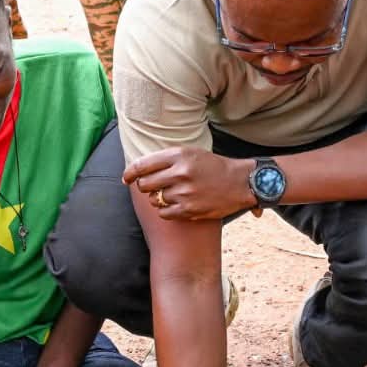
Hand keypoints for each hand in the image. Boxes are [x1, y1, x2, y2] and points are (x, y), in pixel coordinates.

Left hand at [123, 148, 253, 220]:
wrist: (239, 182)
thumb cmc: (212, 166)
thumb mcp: (190, 153)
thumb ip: (165, 160)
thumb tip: (138, 171)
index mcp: (178, 155)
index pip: (142, 165)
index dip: (130, 173)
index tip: (126, 179)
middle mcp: (180, 173)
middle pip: (145, 184)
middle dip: (147, 187)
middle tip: (155, 187)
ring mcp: (185, 192)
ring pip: (155, 199)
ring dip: (159, 199)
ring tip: (172, 195)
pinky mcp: (190, 209)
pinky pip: (164, 213)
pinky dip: (166, 211)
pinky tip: (176, 205)